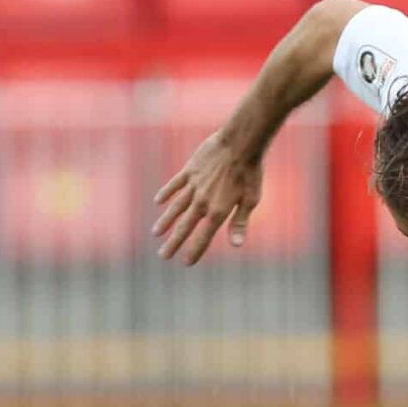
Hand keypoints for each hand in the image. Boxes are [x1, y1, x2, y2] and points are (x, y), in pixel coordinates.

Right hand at [152, 131, 264, 264]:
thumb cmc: (251, 173)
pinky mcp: (189, 171)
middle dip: (174, 243)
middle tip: (163, 256)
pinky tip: (158, 202)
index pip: (203, 237)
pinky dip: (166, 194)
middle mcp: (202, 202)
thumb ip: (240, 222)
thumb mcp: (251, 200)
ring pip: (175, 208)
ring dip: (166, 222)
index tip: (186, 263)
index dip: (194, 251)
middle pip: (185, 227)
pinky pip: (174, 185)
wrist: (240, 143)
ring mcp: (193, 186)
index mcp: (218, 211)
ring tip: (156, 234)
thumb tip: (236, 245)